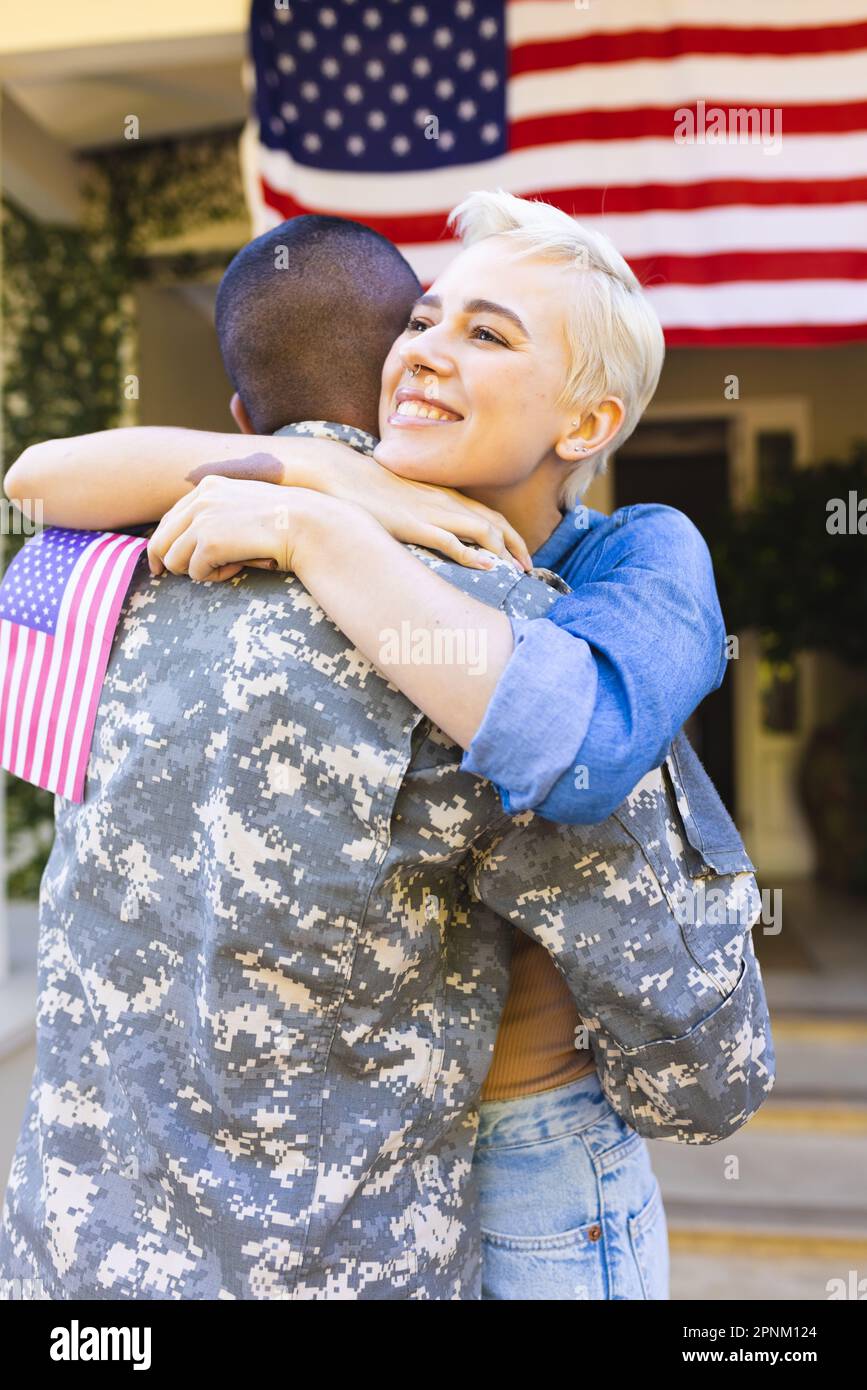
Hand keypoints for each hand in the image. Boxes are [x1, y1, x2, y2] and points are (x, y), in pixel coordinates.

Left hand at [146, 475, 335, 581]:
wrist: (307, 525)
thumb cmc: (283, 523)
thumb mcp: (245, 508)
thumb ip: (217, 517)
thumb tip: (186, 547)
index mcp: (208, 486)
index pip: (169, 519)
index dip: (161, 545)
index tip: (160, 565)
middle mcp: (201, 498)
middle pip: (161, 540)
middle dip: (168, 563)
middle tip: (173, 577)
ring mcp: (203, 519)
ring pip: (174, 560)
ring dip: (198, 571)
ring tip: (226, 566)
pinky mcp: (209, 542)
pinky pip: (196, 573)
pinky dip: (215, 577)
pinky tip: (238, 566)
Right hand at [316, 448, 531, 571]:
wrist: (342, 476)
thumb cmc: (370, 490)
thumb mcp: (407, 499)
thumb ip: (427, 513)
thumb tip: (439, 533)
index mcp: (446, 496)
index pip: (491, 516)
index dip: (512, 537)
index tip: (522, 558)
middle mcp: (446, 502)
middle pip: (496, 523)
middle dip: (518, 547)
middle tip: (531, 570)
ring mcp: (432, 512)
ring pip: (481, 530)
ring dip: (503, 553)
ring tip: (516, 573)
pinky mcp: (414, 524)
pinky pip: (450, 540)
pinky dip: (472, 554)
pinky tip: (487, 567)